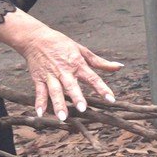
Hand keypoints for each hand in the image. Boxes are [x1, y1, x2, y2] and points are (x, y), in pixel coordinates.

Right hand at [0, 14, 120, 118]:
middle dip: (77, 97)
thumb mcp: (82, 50)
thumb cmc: (62, 44)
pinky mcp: (39, 78)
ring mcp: (51, 75)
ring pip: (55, 91)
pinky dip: (39, 102)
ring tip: (62, 117)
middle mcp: (65, 71)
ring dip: (58, 104)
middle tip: (82, 109)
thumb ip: (100, 62)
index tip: (111, 99)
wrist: (36, 38)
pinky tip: (40, 113)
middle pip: (71, 86)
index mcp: (78, 64)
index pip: (93, 78)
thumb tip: (120, 66)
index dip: (102, 89)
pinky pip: (40, 92)